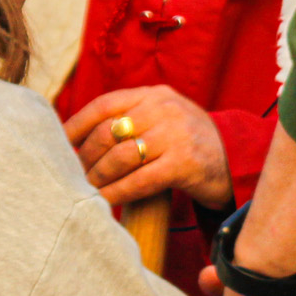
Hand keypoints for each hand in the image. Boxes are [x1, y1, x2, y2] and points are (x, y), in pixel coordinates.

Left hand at [64, 85, 232, 208]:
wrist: (235, 159)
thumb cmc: (189, 142)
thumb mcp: (164, 117)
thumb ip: (132, 118)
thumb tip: (81, 138)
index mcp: (155, 95)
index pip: (106, 104)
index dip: (77, 124)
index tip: (61, 142)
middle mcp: (164, 109)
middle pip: (108, 133)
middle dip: (86, 157)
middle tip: (75, 174)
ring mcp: (175, 135)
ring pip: (120, 158)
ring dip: (98, 177)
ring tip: (87, 189)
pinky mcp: (184, 164)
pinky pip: (139, 180)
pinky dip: (117, 192)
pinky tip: (106, 200)